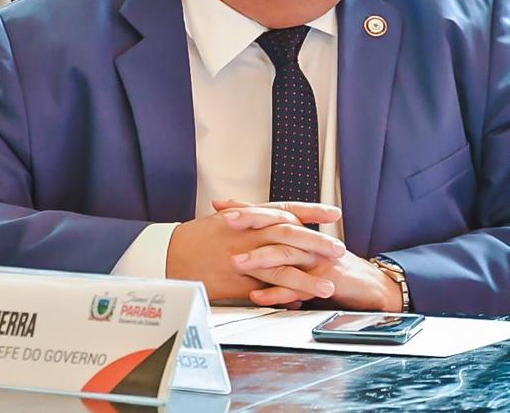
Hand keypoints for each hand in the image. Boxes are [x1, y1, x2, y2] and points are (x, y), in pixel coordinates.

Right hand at [165, 202, 345, 303]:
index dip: (312, 211)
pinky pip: (265, 290)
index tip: (334, 213)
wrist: (170, 253)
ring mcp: (242, 257)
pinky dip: (284, 296)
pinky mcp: (236, 281)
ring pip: (282, 266)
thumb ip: (254, 221)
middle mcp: (248, 234)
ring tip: (329, 285)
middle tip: (339, 249)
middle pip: (290, 235)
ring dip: (308, 277)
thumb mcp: (227, 219)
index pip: (286, 209)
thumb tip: (279, 220)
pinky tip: (301, 302)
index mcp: (248, 216)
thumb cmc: (198, 237)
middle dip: (317, 243)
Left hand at [214, 200, 403, 310]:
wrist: (369, 285)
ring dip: (260, 258)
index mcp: (300, 232)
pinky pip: (297, 287)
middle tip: (225, 220)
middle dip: (251, 221)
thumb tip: (248, 244)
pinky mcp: (324, 281)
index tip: (219, 203)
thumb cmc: (331, 268)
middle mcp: (307, 241)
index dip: (245, 207)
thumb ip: (280, 248)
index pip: (270, 213)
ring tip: (236, 262)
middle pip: (277, 225)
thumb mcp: (304, 254)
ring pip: (286, 255)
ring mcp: (316, 260)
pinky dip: (276, 293)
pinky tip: (257, 296)